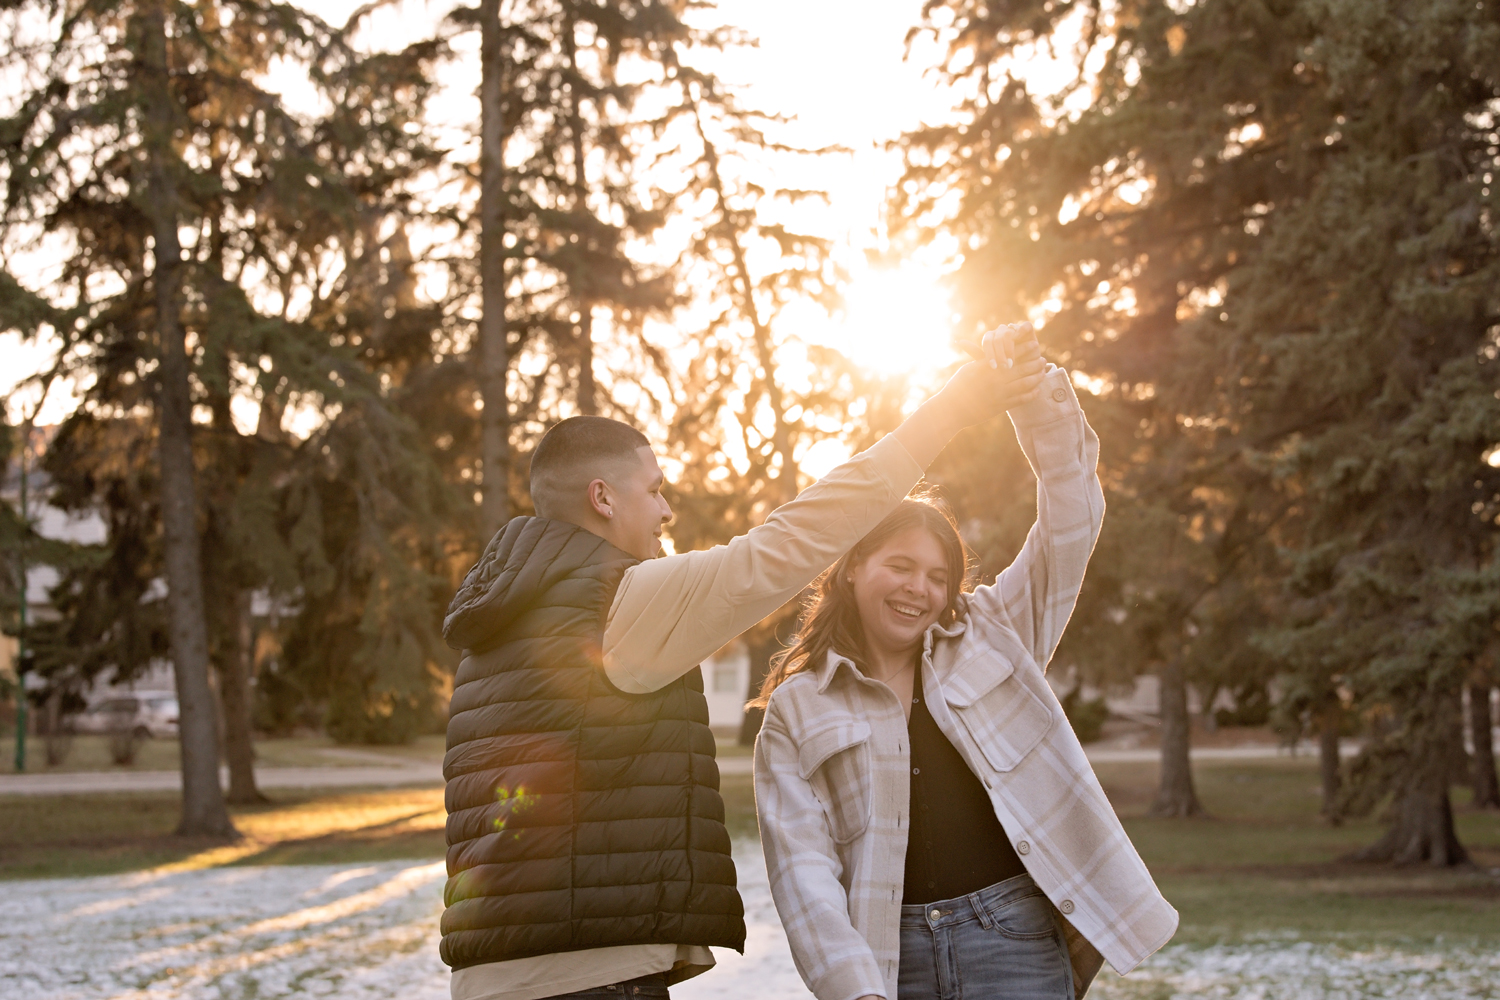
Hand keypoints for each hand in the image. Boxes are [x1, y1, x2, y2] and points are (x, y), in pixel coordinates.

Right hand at [891, 322, 1046, 467]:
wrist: (951, 410)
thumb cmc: (957, 387)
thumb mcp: (968, 369)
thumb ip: (983, 361)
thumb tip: (994, 354)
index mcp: (988, 368)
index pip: (1010, 355)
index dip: (1024, 349)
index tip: (1034, 345)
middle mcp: (996, 380)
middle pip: (1022, 369)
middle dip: (1035, 363)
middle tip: (1043, 360)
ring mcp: (999, 394)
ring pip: (1025, 384)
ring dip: (1037, 377)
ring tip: (1043, 372)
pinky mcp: (1001, 407)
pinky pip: (1021, 400)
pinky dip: (1031, 394)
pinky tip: (1037, 390)